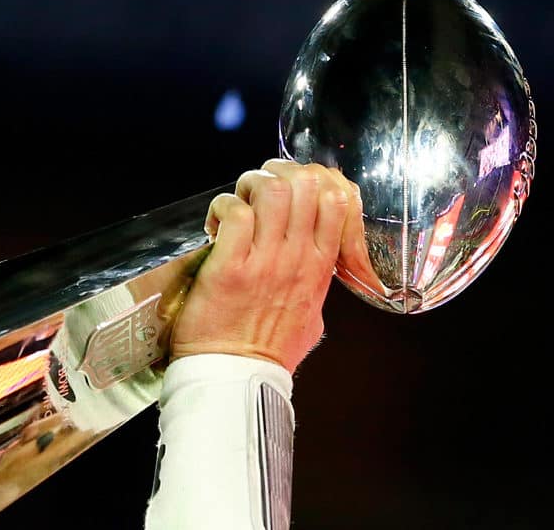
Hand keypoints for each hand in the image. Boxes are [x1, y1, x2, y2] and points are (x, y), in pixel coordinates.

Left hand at [170, 159, 361, 372]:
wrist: (236, 379)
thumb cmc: (269, 353)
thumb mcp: (312, 319)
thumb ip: (316, 288)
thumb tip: (315, 271)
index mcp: (320, 268)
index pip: (338, 200)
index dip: (313, 180)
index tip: (290, 189)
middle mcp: (298, 259)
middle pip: (305, 183)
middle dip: (278, 174)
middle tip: (257, 192)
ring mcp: (266, 262)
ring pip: (272, 189)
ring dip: (249, 187)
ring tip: (237, 206)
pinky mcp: (230, 268)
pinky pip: (235, 213)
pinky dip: (222, 209)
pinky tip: (214, 227)